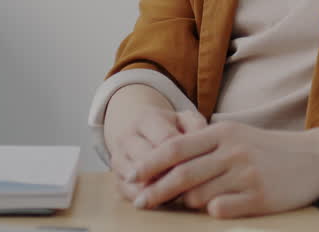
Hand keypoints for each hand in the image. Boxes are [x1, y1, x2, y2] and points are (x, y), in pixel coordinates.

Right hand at [103, 86, 205, 202]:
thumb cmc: (170, 127)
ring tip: (181, 193)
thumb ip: (197, 126)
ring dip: (159, 190)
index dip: (185, 156)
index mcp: (146, 119)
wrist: (139, 131)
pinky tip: (165, 199)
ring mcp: (117, 159)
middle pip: (149, 162)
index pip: (166, 141)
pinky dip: (148, 199)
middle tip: (193, 184)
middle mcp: (126, 138)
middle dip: (171, 175)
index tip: (203, 165)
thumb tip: (204, 139)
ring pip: (136, 181)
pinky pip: (129, 194)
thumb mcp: (185, 119)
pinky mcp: (115, 178)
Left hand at [129, 120, 318, 217]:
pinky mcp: (260, 197)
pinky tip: (215, 208)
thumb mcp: (236, 136)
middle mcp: (233, 151)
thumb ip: (203, 146)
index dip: (150, 164)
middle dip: (155, 191)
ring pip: (199, 196)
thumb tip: (164, 166)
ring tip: (189, 203)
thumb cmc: (268, 149)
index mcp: (223, 133)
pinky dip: (212, 211)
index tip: (131, 177)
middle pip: (182, 174)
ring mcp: (247, 175)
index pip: (176, 147)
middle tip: (140, 203)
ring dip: (188, 203)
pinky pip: (222, 209)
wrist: (314, 159)